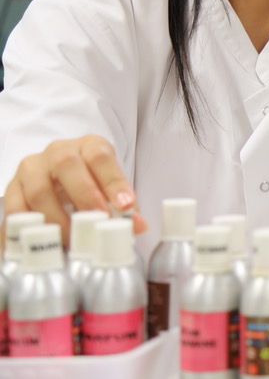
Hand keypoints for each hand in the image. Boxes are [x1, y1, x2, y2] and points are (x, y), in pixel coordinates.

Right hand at [4, 135, 147, 242]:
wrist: (59, 173)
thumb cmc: (90, 179)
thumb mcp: (110, 185)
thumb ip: (123, 205)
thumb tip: (137, 226)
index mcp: (89, 145)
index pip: (101, 157)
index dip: (113, 182)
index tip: (125, 206)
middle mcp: (58, 151)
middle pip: (67, 165)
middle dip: (84, 197)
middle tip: (97, 223)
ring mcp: (32, 168)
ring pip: (39, 189)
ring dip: (58, 218)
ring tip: (73, 239)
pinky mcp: (14, 187)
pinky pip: (15, 207)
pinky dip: (28, 227)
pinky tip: (42, 240)